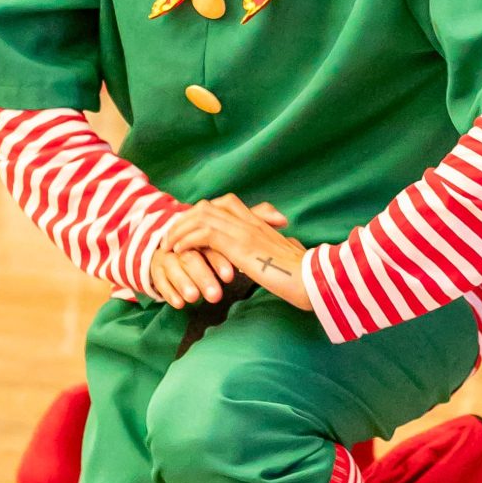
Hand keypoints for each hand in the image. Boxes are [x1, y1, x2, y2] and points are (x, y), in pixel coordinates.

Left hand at [160, 195, 311, 311]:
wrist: (313, 279)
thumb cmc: (306, 274)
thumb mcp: (292, 255)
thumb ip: (284, 246)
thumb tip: (289, 243)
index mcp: (260, 223)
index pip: (226, 203)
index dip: (203, 213)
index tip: (190, 228)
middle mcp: (250, 221)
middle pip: (208, 206)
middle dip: (185, 219)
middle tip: (171, 236)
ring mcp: (244, 231)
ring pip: (201, 216)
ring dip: (180, 230)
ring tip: (167, 246)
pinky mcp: (238, 245)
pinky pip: (203, 233)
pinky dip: (186, 240)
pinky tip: (178, 252)